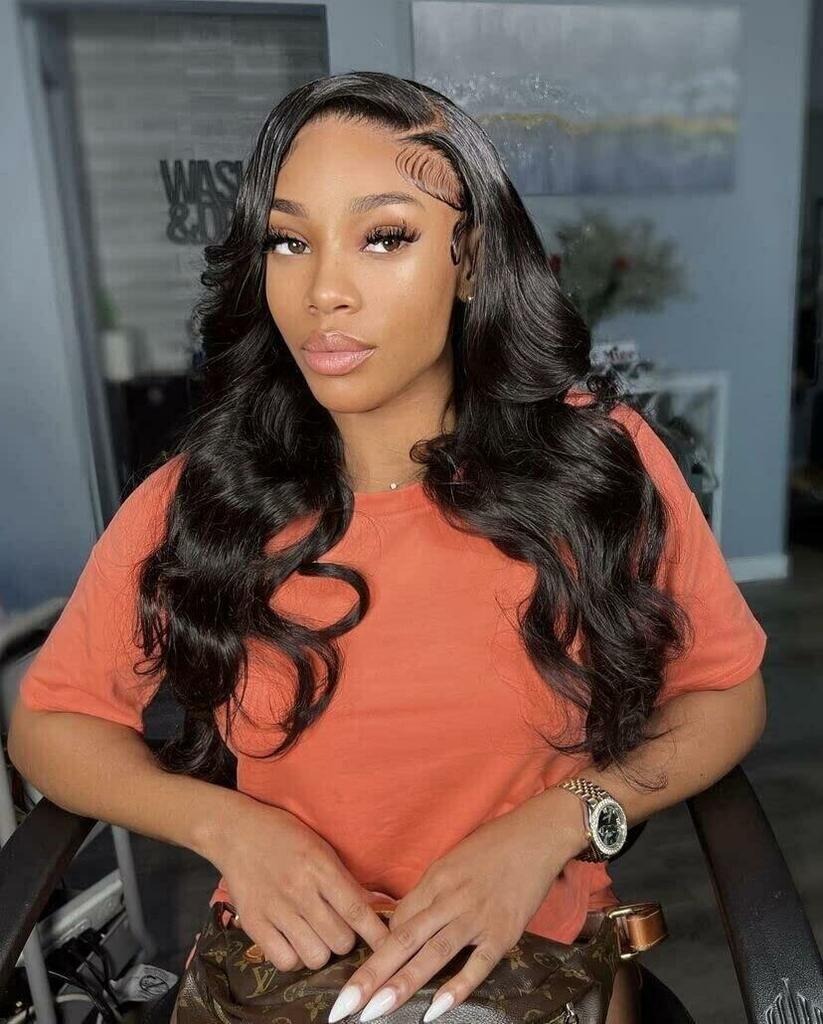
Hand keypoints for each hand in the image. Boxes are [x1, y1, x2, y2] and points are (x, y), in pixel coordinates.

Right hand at [205, 793, 390, 971]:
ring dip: (321, 951)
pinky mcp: (254, 924)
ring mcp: (276, 909)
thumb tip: (375, 907)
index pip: (357, 911)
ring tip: (314, 935)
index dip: (377, 935)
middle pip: (340, 940)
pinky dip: (294, 957)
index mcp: (321, 867)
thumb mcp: (322, 848)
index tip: (390, 949)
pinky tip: (294, 942)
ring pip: (316, 956)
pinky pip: (285, 961)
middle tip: (337, 928)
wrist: (237, 832)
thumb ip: (345, 880)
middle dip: (345, 939)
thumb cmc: (285, 835)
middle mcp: (300, 891)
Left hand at [326, 796, 578, 1022]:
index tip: (360, 977)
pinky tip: (436, 1009)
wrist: (537, 835)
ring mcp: (476, 917)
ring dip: (402, 983)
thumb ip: (433, 893)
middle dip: (371, 974)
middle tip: (343, 1005)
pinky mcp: (503, 933)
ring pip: (433, 953)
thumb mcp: (454, 860)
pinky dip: (457, 987)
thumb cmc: (494, 845)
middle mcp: (450, 899)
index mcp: (435, 879)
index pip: (398, 920)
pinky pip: (477, 964)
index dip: (377, 950)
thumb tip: (408, 923)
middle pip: (404, 939)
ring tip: (375, 1010)